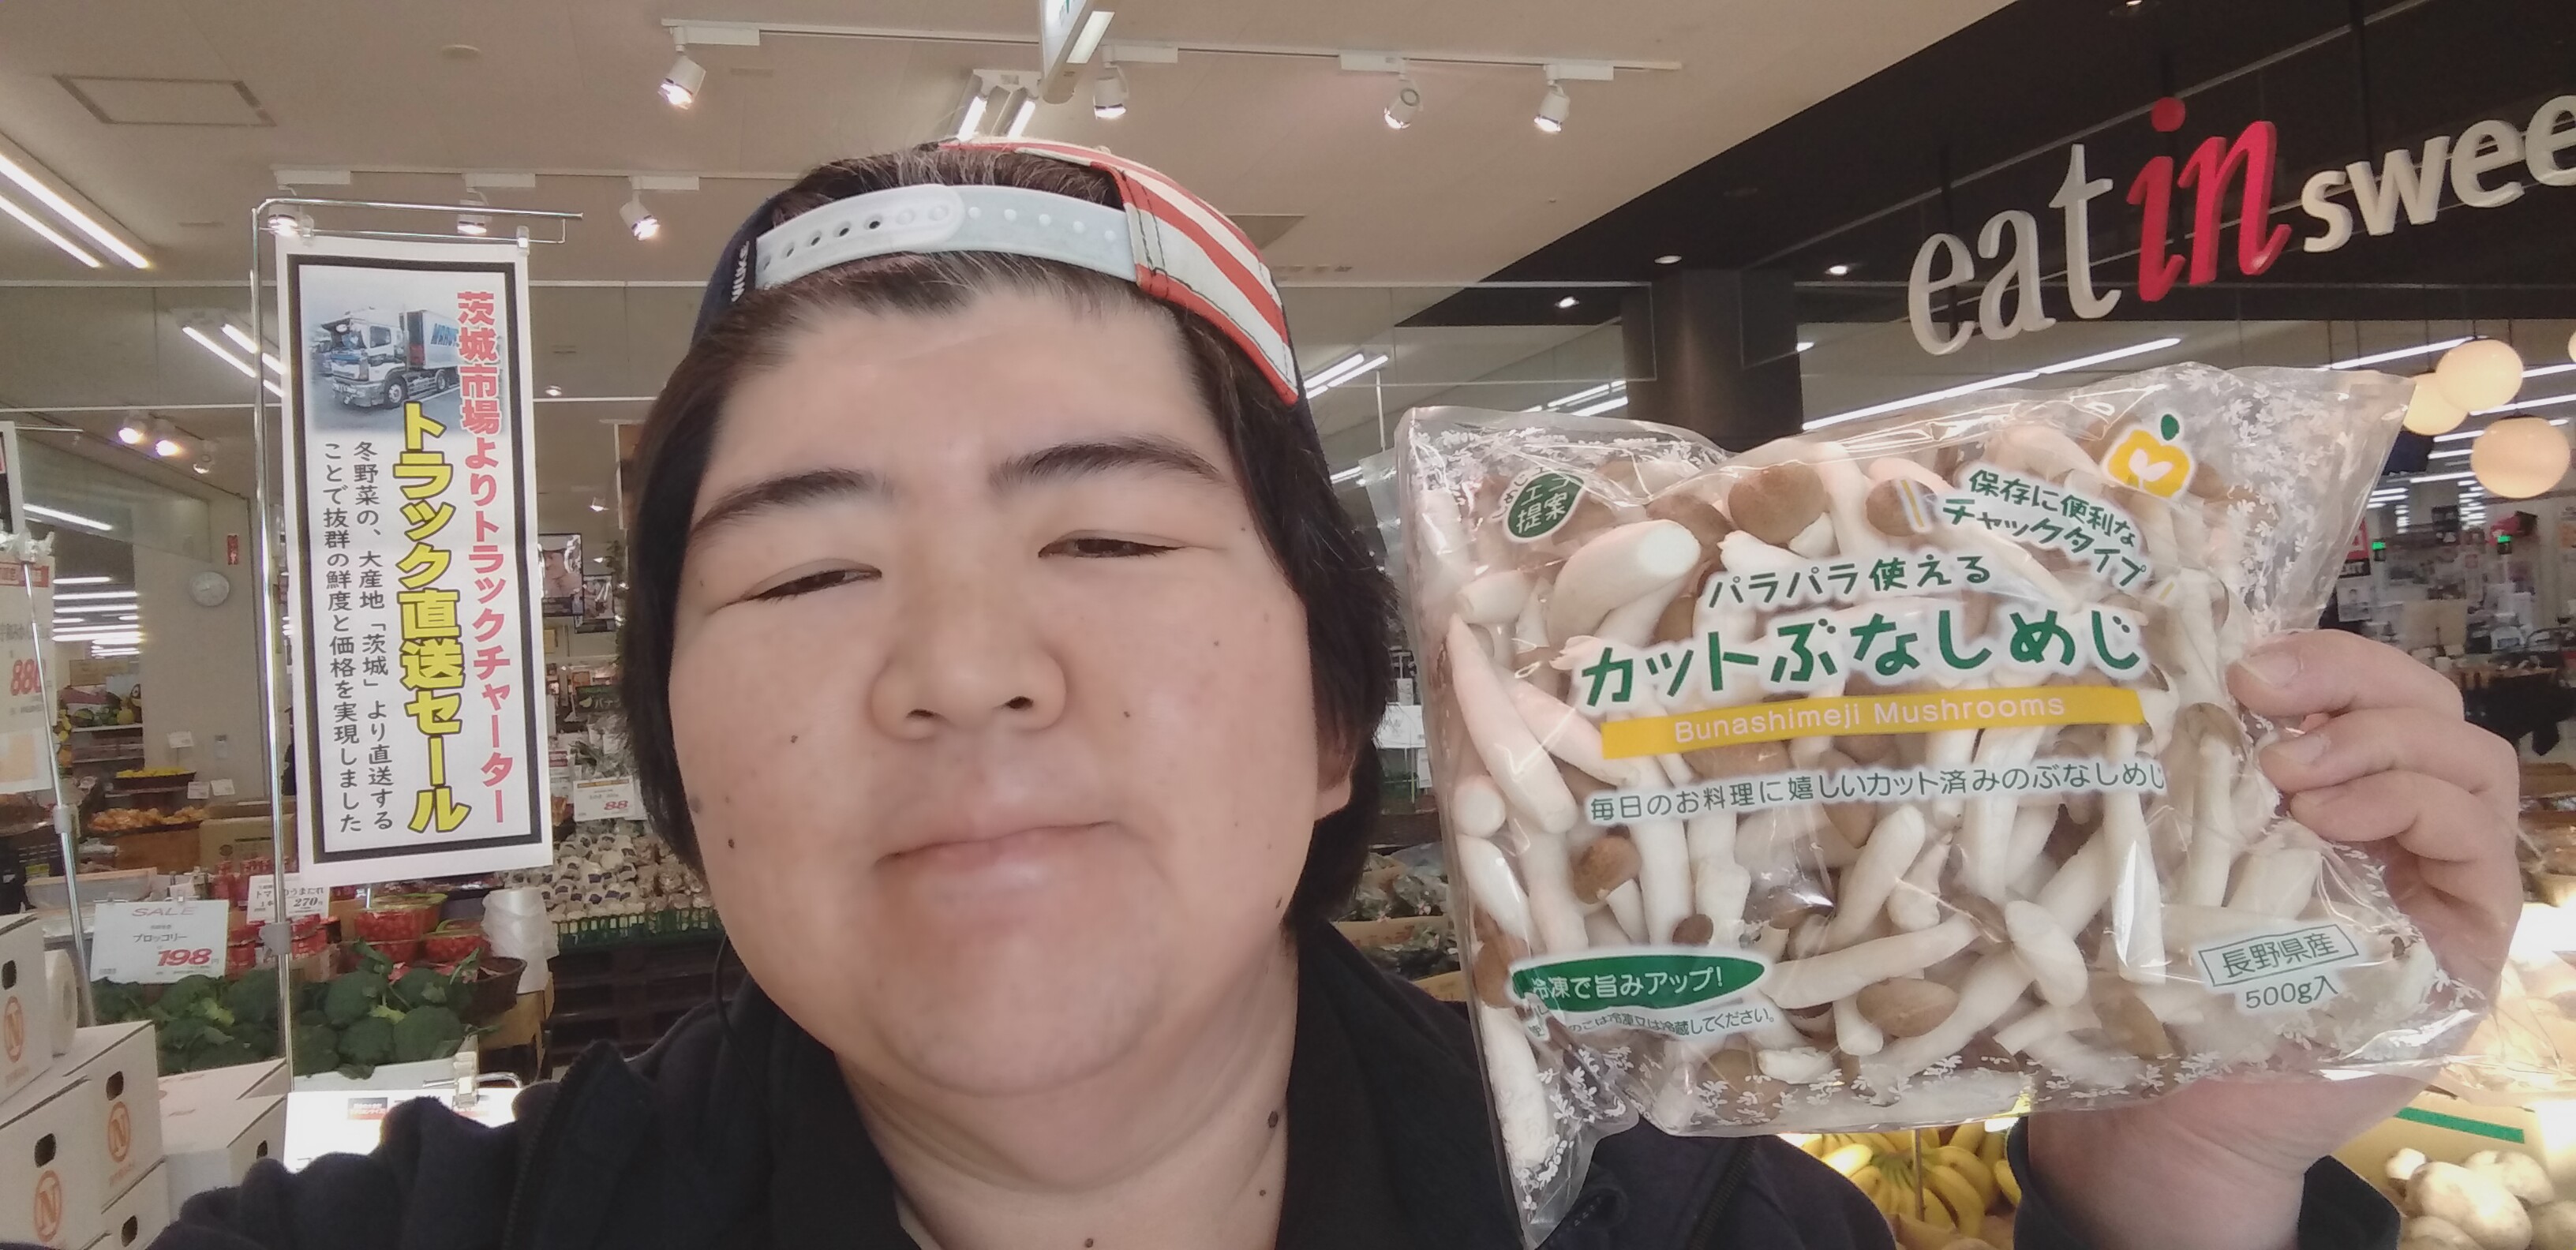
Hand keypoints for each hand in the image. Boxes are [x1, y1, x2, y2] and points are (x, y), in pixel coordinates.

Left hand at [2027, 629, 2520, 1249]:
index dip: (2319, 652)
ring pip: (2467, 758)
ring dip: (2379, 742)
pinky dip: (2412, 806)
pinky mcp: (2466, 939)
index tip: (2239, 658)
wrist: (2171, 1109)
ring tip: (2292, 772)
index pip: (2362, 681)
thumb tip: (2115, 672)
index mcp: (2325, 781)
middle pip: (2425, 702)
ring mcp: (2439, 876)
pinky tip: (2332, 821)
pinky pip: (2479, 842)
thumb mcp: (2154, 853)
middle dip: (2350, 677)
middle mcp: (2394, 818)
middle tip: (2259, 694)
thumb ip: (2167, 776)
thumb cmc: (2157, 975)